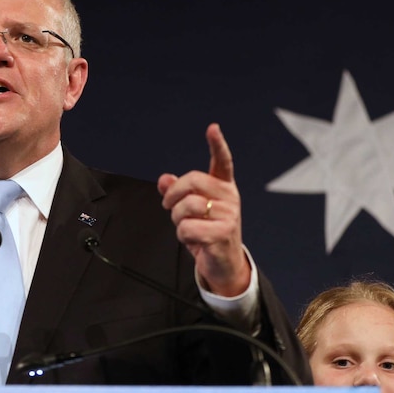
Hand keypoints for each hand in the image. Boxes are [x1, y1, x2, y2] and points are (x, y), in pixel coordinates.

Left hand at [157, 123, 250, 296]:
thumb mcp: (190, 210)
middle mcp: (229, 197)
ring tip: (188, 227)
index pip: (222, 161)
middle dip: (173, 195)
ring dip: (177, 220)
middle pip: (192, 181)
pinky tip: (194, 240)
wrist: (223, 263)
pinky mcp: (223, 233)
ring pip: (186, 206)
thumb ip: (177, 192)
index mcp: (223, 187)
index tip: (213, 129)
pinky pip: (187, 228)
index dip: (217, 144)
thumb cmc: (207, 232)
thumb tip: (163, 179)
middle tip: (170, 207)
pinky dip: (183, 236)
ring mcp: (229, 215)